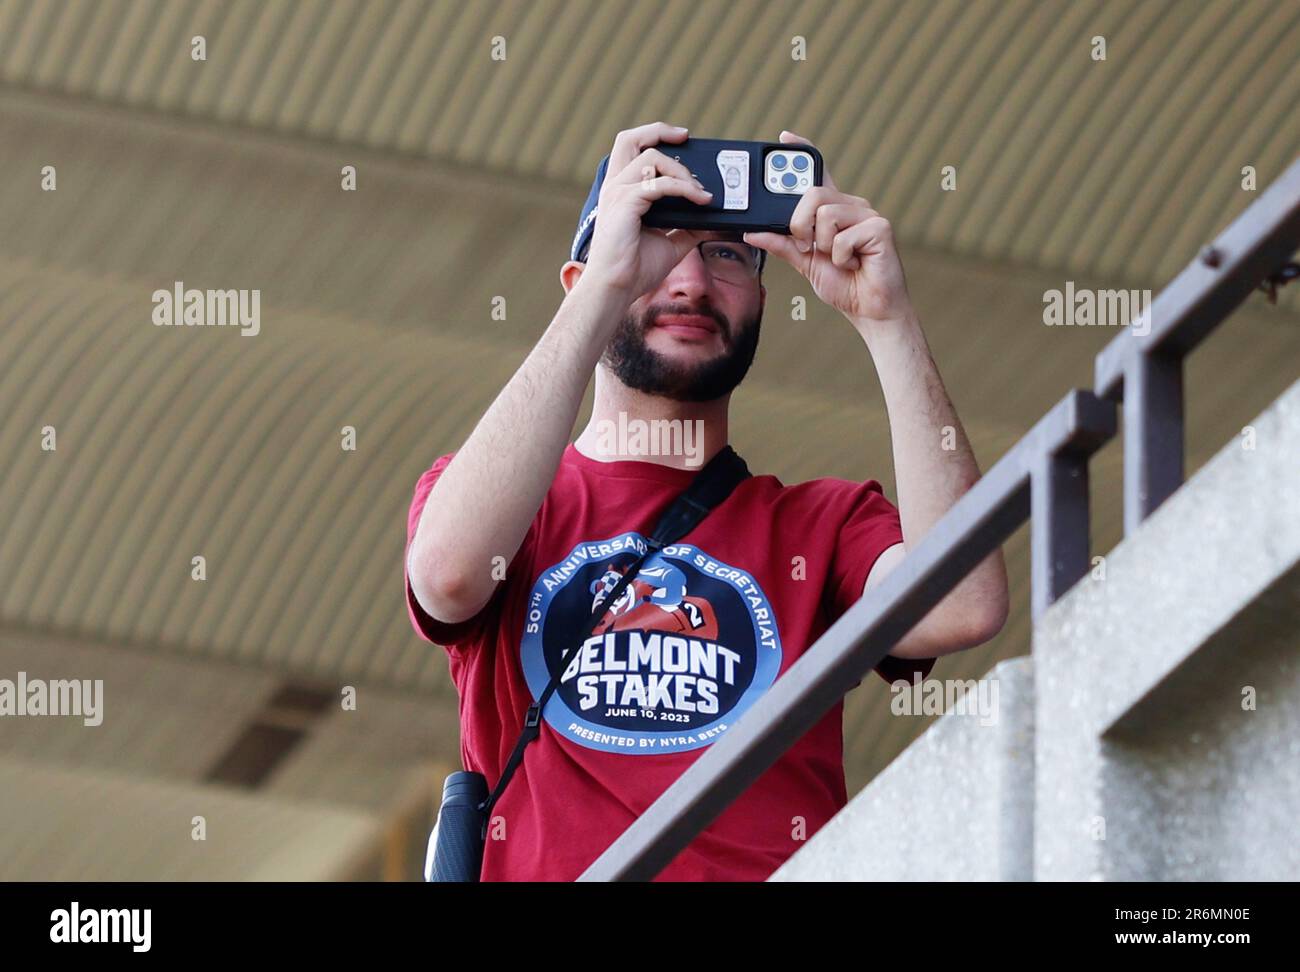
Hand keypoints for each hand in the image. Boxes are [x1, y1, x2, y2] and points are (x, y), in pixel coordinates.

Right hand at [581, 121, 714, 299]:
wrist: (617, 288)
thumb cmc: (635, 268)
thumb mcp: (672, 242)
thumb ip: (690, 227)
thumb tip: (714, 219)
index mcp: (621, 191)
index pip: (633, 149)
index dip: (656, 137)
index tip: (683, 141)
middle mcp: (616, 187)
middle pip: (629, 139)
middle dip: (659, 131)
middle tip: (686, 138)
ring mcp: (618, 193)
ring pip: (652, 158)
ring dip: (683, 170)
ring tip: (702, 191)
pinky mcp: (626, 204)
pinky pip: (661, 185)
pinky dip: (685, 189)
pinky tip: (702, 200)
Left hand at [743, 131, 912, 327]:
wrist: (870, 309)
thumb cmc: (844, 284)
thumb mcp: (804, 263)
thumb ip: (781, 245)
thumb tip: (752, 232)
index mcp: (833, 210)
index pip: (817, 173)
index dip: (802, 152)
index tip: (784, 138)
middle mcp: (851, 205)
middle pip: (812, 194)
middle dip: (800, 225)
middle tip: (808, 247)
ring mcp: (868, 214)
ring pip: (825, 214)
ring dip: (823, 246)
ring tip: (838, 259)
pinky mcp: (880, 227)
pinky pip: (843, 236)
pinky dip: (842, 258)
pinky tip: (855, 263)